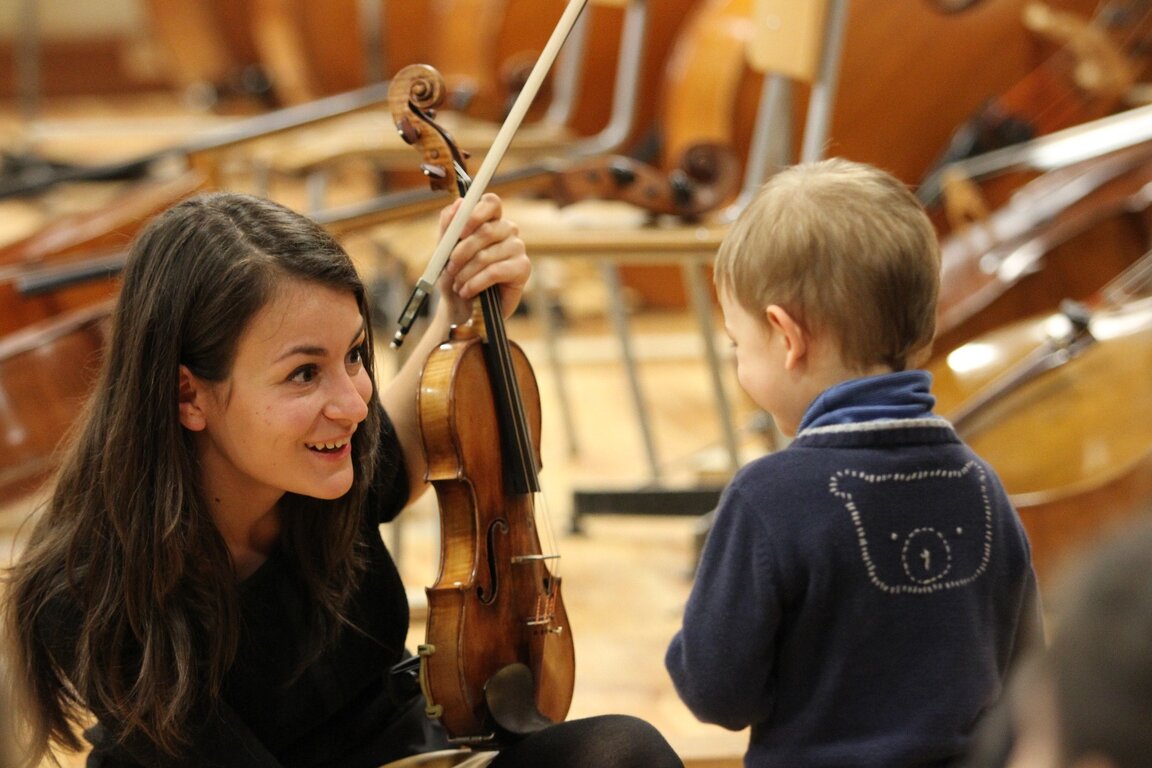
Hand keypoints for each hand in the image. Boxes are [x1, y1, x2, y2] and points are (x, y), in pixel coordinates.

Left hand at [437, 193, 529, 324]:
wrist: (463, 309)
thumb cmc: (455, 277)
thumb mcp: (444, 252)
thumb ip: (448, 227)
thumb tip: (458, 204)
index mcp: (490, 220)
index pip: (491, 202)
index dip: (475, 213)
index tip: (459, 231)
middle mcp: (507, 230)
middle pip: (487, 230)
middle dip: (462, 251)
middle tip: (449, 267)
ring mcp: (518, 248)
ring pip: (487, 254)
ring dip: (466, 273)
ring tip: (457, 285)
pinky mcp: (523, 268)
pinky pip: (495, 271)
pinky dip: (475, 283)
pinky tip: (467, 292)